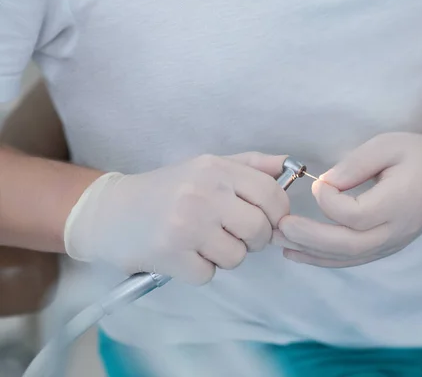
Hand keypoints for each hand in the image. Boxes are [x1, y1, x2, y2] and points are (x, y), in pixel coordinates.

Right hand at [64, 152, 289, 284]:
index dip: (278, 214)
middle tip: (233, 236)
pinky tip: (182, 254)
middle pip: (260, 229)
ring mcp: (187, 223)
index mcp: (216, 169)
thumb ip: (251, 165)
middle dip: (253, 240)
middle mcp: (204, 192)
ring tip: (201, 242)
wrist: (110, 211)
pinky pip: (208, 274)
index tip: (269, 222)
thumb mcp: (207, 167)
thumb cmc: (166, 190)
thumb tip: (291, 167)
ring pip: (237, 256)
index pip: (272, 194)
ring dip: (224, 256)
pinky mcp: (170, 253)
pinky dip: (198, 270)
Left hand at [277, 128, 421, 267]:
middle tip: (279, 226)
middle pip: (348, 245)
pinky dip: (321, 259)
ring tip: (278, 240)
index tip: (317, 183)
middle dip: (309, 237)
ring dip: (309, 252)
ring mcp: (391, 243)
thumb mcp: (388, 146)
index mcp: (399, 202)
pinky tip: (297, 253)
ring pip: (346, 258)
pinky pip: (350, 259)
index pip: (356, 214)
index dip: (329, 201)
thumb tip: (324, 184)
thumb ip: (356, 165)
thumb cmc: (418, 155)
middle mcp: (396, 230)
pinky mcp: (384, 247)